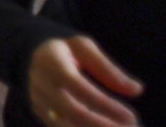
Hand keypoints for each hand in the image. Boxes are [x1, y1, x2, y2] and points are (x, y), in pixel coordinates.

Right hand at [26, 36, 142, 126]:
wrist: (27, 55)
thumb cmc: (64, 50)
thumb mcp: (84, 47)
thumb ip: (108, 69)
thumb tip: (137, 90)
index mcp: (52, 63)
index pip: (79, 87)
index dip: (105, 104)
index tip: (131, 117)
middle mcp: (41, 85)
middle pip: (73, 112)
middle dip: (103, 125)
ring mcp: (38, 102)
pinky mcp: (40, 115)